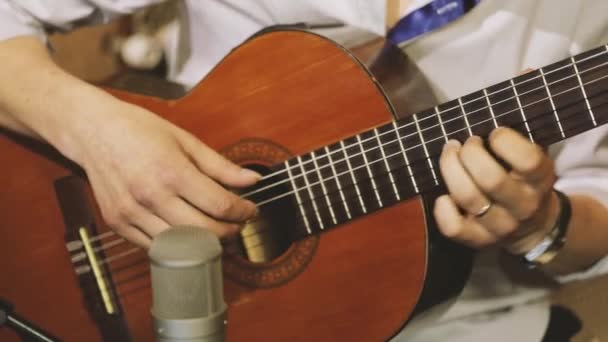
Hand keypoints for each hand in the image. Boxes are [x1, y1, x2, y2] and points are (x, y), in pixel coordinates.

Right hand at [68, 99, 259, 247]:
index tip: (250, 209)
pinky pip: (155, 247)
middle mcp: (150, 196)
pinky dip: (175, 244)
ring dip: (204, 241)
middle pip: (203, 231)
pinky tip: (186, 231)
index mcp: (171, 171)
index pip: (219, 205)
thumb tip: (252, 181)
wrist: (92, 131)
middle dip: (229, 231)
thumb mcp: (185, 140)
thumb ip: (220, 166)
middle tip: (237, 223)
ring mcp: (131, 213)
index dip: (242, 212)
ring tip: (215, 228)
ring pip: (180, 245)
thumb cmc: (139, 130)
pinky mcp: (117, 223)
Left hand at [433, 127, 559, 253]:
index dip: (504, 141)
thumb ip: (513, 145)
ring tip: (450, 154)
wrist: (534, 226)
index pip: (528, 160)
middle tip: (465, 143)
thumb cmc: (523, 181)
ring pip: (468, 197)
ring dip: (450, 169)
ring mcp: (500, 226)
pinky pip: (453, 227)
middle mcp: (523, 206)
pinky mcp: (478, 240)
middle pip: (491, 179)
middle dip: (470, 153)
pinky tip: (444, 196)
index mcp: (540, 180)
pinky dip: (442, 208)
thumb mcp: (531, 161)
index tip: (494, 134)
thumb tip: (475, 120)